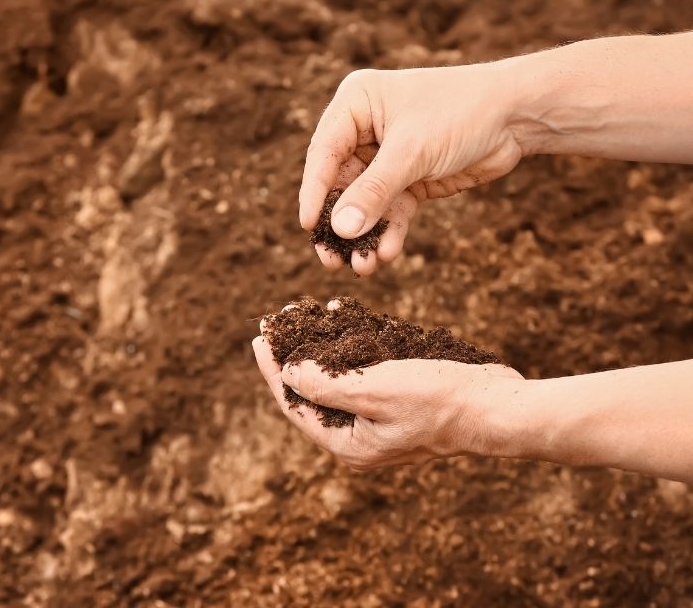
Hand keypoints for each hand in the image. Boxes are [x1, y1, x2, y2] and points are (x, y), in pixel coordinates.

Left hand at [252, 330, 523, 469]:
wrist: (497, 406)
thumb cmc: (439, 400)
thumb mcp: (374, 389)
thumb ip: (326, 384)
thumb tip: (290, 373)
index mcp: (347, 443)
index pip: (295, 404)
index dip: (274, 370)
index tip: (260, 338)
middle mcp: (359, 436)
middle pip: (312, 392)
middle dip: (296, 355)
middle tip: (280, 321)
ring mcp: (379, 420)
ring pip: (337, 379)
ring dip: (323, 346)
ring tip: (309, 313)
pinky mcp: (398, 402)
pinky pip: (363, 373)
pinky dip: (352, 347)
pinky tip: (347, 319)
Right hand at [301, 64, 525, 275]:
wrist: (517, 115)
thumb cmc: (461, 112)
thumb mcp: (412, 151)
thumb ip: (374, 192)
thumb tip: (340, 229)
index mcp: (355, 104)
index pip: (323, 153)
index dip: (314, 191)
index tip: (307, 226)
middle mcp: (365, 130)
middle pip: (340, 185)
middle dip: (339, 224)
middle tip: (330, 260)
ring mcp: (386, 157)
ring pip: (364, 204)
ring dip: (363, 236)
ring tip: (362, 267)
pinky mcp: (409, 179)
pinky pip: (391, 211)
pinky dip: (389, 233)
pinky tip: (388, 255)